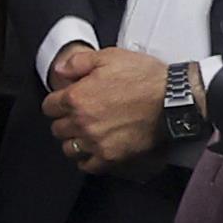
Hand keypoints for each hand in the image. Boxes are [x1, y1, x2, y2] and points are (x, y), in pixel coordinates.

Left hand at [41, 43, 171, 170]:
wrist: (173, 99)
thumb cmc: (146, 78)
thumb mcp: (110, 56)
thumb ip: (78, 62)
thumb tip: (60, 69)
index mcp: (77, 98)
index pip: (49, 106)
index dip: (57, 101)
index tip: (65, 101)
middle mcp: (82, 122)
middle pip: (57, 128)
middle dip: (65, 120)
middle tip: (78, 115)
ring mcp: (96, 142)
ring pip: (69, 148)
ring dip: (74, 140)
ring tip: (85, 133)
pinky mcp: (111, 156)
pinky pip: (87, 165)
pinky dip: (87, 159)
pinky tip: (93, 150)